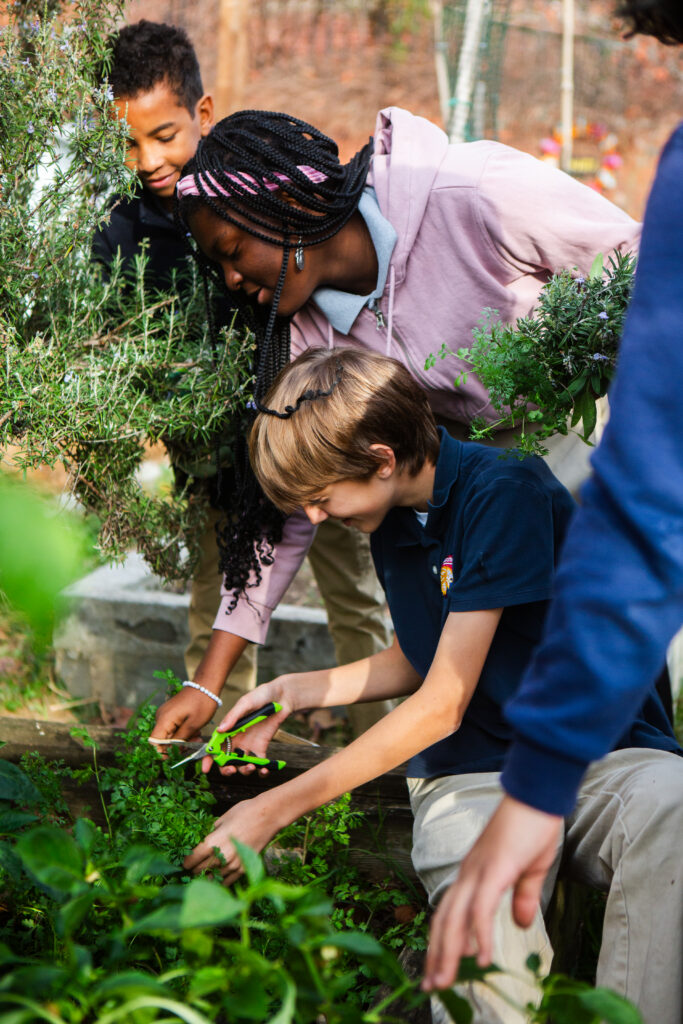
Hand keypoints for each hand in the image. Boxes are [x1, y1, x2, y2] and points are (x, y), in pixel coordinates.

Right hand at [149, 687, 217, 753]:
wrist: (206, 684)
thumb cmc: (201, 703)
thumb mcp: (193, 725)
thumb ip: (180, 739)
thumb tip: (170, 750)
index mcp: (164, 719)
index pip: (154, 742)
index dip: (162, 752)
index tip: (175, 757)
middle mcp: (161, 717)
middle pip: (163, 739)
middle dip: (178, 746)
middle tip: (194, 744)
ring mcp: (166, 714)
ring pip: (170, 734)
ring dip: (183, 739)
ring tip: (198, 737)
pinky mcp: (172, 713)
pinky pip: (174, 727)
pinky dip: (184, 732)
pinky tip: (195, 731)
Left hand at [183, 795, 279, 883]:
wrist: (268, 815)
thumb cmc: (245, 812)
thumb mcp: (223, 818)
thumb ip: (212, 832)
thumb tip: (206, 840)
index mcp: (213, 842)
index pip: (193, 858)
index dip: (186, 862)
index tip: (184, 863)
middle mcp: (222, 856)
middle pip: (201, 870)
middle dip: (195, 870)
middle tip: (192, 870)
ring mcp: (234, 864)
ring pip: (213, 878)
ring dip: (207, 877)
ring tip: (203, 876)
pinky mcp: (244, 868)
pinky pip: (228, 881)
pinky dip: (221, 882)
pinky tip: (218, 879)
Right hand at [205, 678, 292, 776]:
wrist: (281, 697)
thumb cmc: (261, 696)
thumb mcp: (246, 703)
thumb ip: (233, 716)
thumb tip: (219, 730)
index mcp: (228, 730)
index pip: (215, 747)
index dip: (208, 759)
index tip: (205, 769)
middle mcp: (236, 741)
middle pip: (226, 760)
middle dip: (226, 769)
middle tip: (232, 770)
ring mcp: (249, 746)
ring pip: (242, 765)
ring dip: (244, 770)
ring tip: (252, 766)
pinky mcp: (262, 748)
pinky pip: (259, 764)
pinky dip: (261, 771)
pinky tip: (265, 770)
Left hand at [422, 795, 562, 991]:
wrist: (537, 794)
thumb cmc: (534, 826)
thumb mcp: (530, 869)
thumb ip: (523, 897)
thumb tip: (520, 924)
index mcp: (475, 874)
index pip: (450, 913)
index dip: (442, 942)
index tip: (438, 970)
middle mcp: (469, 874)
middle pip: (445, 920)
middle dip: (438, 955)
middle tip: (432, 987)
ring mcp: (479, 871)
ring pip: (456, 918)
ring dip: (449, 952)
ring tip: (444, 982)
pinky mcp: (495, 870)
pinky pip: (482, 908)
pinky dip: (480, 935)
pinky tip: (483, 959)